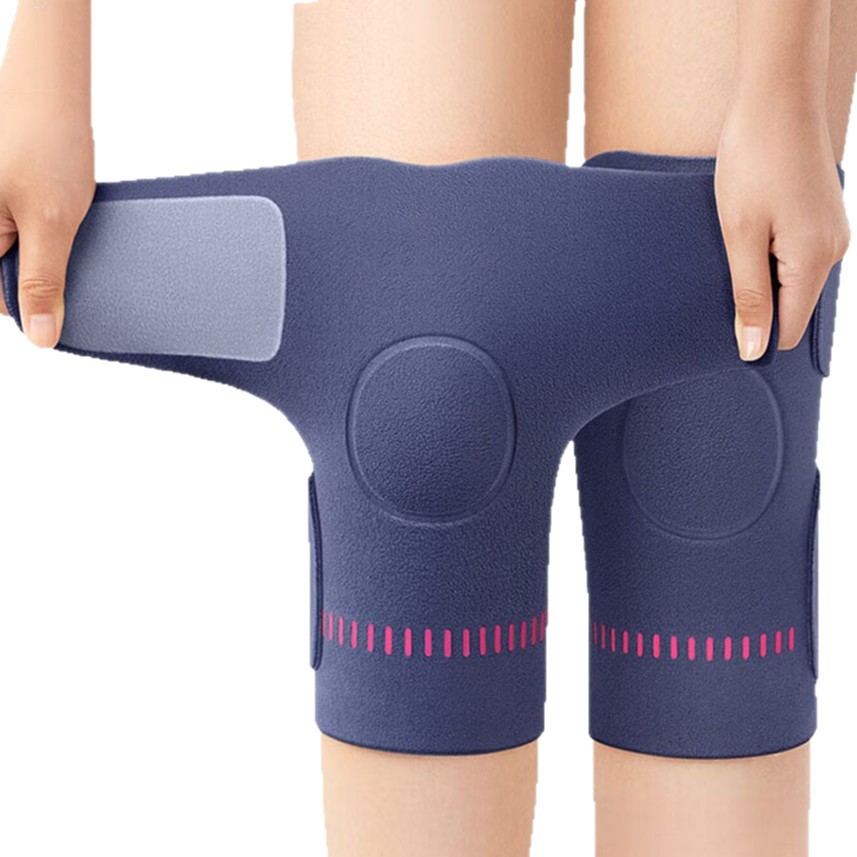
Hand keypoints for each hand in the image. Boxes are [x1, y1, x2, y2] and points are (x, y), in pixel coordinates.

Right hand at [0, 91, 93, 345]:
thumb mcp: (51, 222)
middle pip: (2, 278)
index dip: (26, 307)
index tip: (60, 306)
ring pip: (11, 259)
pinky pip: (15, 239)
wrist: (51, 90)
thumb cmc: (47, 144)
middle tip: (65, 257)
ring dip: (40, 260)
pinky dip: (40, 241)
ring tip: (60, 233)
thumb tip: (39, 337)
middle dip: (35, 280)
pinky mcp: (0, 207)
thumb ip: (43, 282)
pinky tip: (58, 227)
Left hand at [715, 97, 848, 360]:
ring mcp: (831, 231)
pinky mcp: (823, 216)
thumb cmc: (753, 161)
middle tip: (720, 273)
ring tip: (736, 242)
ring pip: (792, 280)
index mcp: (813, 261)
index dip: (755, 335)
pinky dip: (770, 254)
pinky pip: (796, 255)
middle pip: (792, 306)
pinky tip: (749, 229)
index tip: (720, 322)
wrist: (779, 95)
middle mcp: (833, 250)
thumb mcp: (740, 235)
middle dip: (756, 303)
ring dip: (760, 275)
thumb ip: (749, 295)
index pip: (788, 329)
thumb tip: (754, 349)